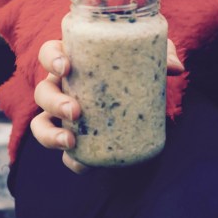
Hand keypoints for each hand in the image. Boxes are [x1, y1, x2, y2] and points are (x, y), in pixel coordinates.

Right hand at [31, 37, 185, 174]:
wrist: (144, 101)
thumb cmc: (137, 69)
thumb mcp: (150, 57)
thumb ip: (162, 55)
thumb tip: (176, 68)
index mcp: (73, 61)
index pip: (49, 53)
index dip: (50, 58)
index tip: (66, 67)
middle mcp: (62, 89)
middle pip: (43, 93)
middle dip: (54, 102)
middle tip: (76, 111)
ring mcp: (64, 117)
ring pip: (41, 125)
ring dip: (50, 135)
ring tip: (70, 142)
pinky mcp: (77, 141)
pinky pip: (65, 154)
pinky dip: (71, 160)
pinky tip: (82, 164)